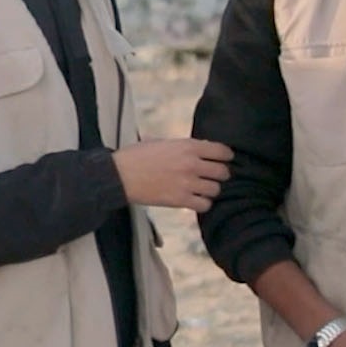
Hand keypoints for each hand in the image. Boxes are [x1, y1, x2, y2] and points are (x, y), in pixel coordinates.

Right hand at [112, 139, 233, 211]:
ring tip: (202, 189)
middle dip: (220, 174)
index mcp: (187, 146)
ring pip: (216, 189)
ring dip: (211, 190)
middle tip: (212, 176)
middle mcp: (191, 164)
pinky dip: (202, 203)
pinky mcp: (180, 200)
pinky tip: (194, 200)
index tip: (224, 160)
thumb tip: (199, 149)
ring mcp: (187, 183)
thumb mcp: (161, 142)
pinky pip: (204, 205)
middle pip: (223, 172)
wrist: (119, 175)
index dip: (226, 156)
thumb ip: (182, 145)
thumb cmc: (136, 156)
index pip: (222, 151)